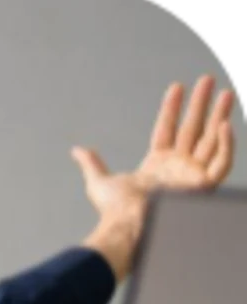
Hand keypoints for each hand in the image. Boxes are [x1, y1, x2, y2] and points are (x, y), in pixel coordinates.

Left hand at [73, 75, 234, 279]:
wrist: (125, 223)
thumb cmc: (113, 210)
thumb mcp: (99, 181)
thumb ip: (92, 163)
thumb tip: (77, 150)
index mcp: (156, 164)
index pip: (167, 129)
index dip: (171, 108)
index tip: (177, 86)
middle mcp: (176, 167)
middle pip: (193, 128)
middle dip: (201, 104)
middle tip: (207, 79)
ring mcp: (191, 174)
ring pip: (212, 139)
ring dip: (221, 115)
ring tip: (226, 92)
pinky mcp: (203, 185)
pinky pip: (222, 162)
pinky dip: (227, 144)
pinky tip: (225, 125)